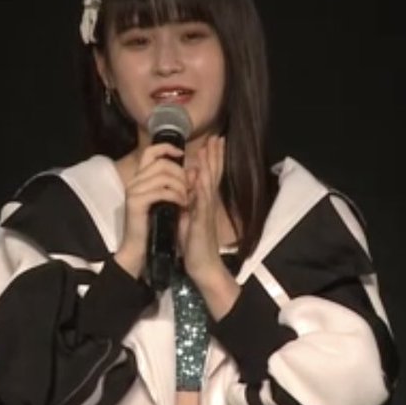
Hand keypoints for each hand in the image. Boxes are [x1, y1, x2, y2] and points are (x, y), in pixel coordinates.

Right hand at [114, 142, 187, 278]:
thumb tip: (193, 171)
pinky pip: (161, 191)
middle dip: (180, 174)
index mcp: (141, 178)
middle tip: (189, 189)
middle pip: (161, 163)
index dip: (167, 148)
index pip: (150, 152)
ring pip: (163, 176)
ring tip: (186, 199)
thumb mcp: (167, 201)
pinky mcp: (136, 202)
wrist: (139, 248)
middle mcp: (134, 181)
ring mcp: (134, 191)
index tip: (181, 154)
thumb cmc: (154, 225)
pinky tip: (182, 205)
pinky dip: (176, 196)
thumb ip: (175, 184)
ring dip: (181, 187)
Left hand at [178, 135, 227, 282]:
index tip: (212, 142)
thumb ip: (190, 202)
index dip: (211, 159)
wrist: (203, 267)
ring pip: (209, 183)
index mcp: (203, 203)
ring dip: (211, 165)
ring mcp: (206, 211)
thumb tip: (187, 185)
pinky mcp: (201, 221)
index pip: (208, 176)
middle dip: (214, 156)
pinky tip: (202, 175)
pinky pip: (202, 200)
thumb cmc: (195, 245)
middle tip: (218, 137)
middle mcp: (207, 204)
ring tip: (212, 148)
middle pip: (213, 175)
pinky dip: (202, 186)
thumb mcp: (189, 219)